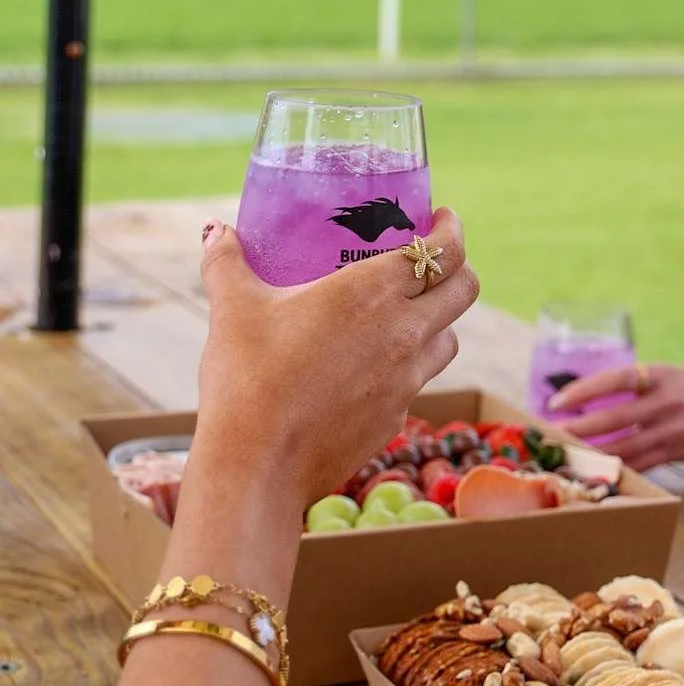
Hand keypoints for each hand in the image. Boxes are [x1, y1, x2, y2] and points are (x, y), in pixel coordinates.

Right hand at [195, 208, 478, 511]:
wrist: (257, 465)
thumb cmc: (247, 378)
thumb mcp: (233, 309)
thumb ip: (227, 263)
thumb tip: (216, 232)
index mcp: (374, 292)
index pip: (447, 252)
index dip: (452, 231)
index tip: (442, 220)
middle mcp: (404, 333)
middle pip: (465, 290)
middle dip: (457, 269)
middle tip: (433, 261)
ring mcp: (406, 381)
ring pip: (449, 340)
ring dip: (437, 321)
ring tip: (407, 315)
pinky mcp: (396, 420)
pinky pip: (418, 383)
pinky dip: (408, 368)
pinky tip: (372, 369)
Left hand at [550, 364, 683, 471]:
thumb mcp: (676, 376)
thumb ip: (643, 385)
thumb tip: (602, 396)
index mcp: (661, 376)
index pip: (615, 378)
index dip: (583, 390)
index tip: (557, 401)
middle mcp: (664, 403)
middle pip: (613, 418)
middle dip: (579, 429)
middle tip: (550, 435)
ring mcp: (672, 431)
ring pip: (624, 447)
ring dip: (594, 453)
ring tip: (568, 457)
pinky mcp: (678, 453)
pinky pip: (643, 464)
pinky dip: (620, 468)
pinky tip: (600, 472)